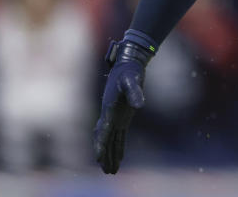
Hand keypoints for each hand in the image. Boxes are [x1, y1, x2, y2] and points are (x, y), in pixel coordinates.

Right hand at [92, 40, 152, 172]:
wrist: (128, 65)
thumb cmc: (129, 72)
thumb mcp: (132, 80)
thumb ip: (135, 92)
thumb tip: (139, 105)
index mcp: (109, 109)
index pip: (103, 130)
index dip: (101, 144)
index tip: (98, 157)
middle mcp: (109, 115)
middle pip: (105, 139)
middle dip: (105, 155)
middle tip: (107, 171)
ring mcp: (114, 117)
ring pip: (111, 140)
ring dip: (111, 155)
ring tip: (111, 171)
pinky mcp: (121, 117)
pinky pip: (118, 135)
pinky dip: (118, 146)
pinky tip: (119, 157)